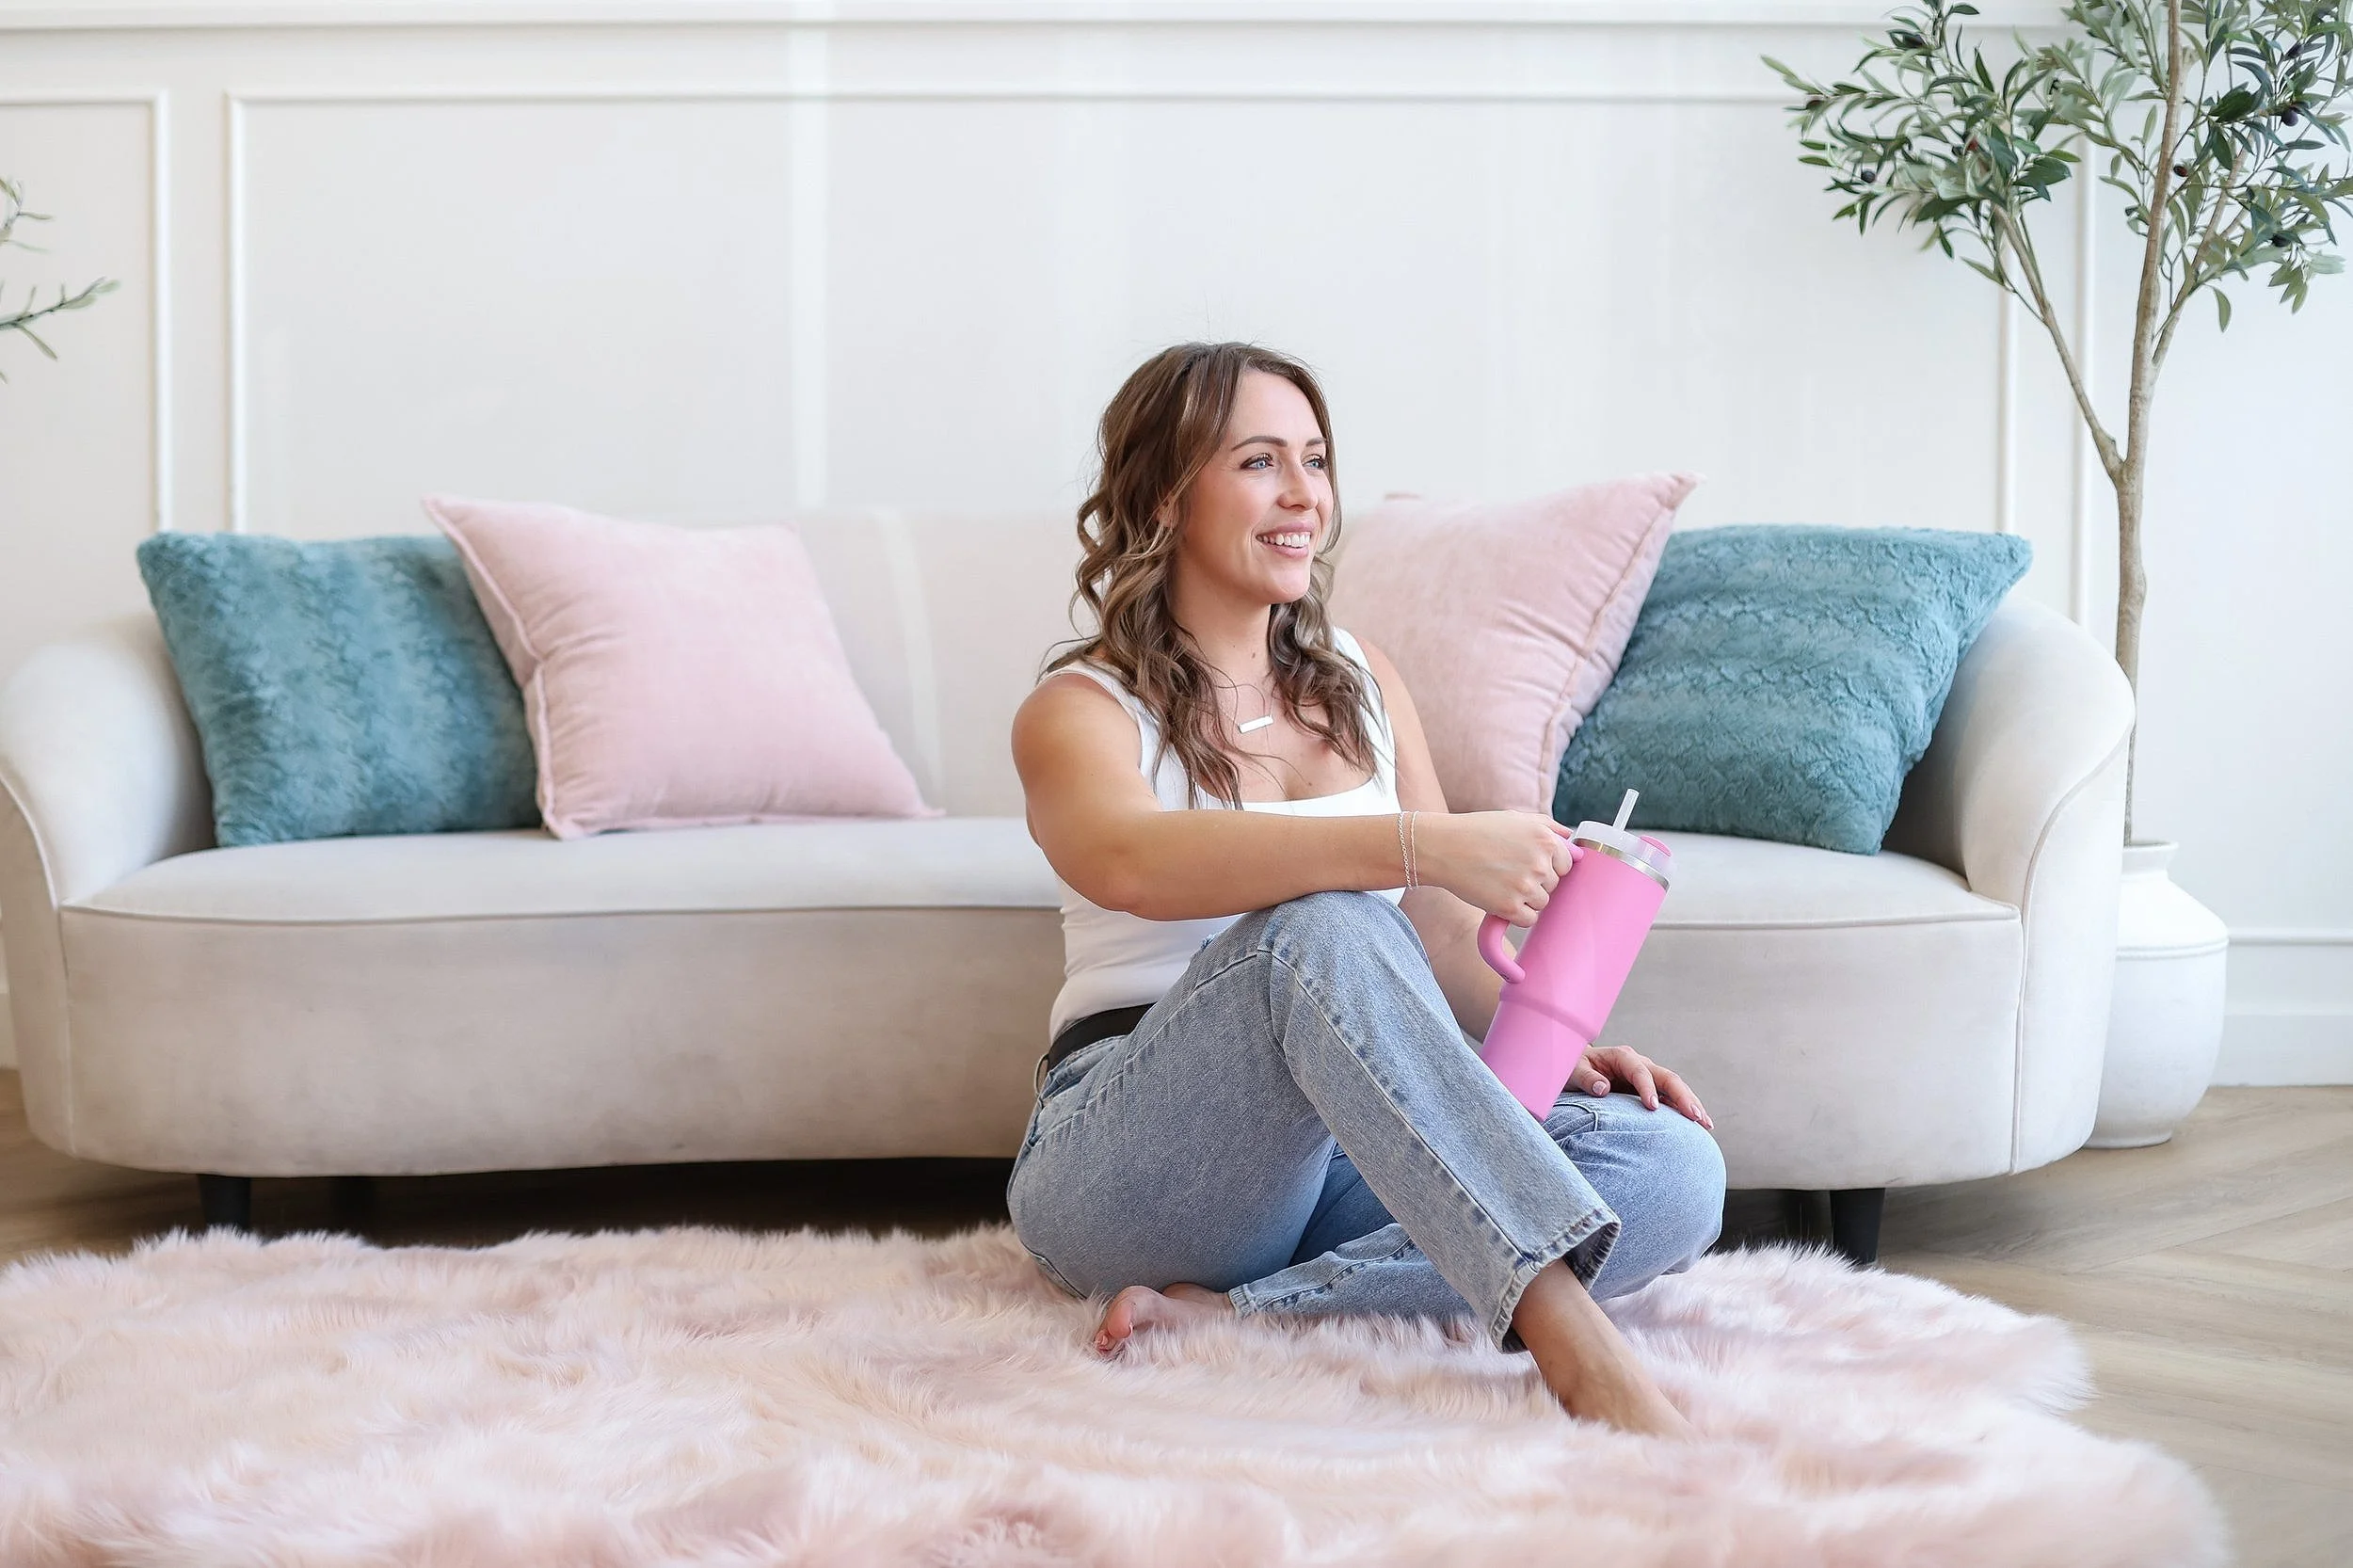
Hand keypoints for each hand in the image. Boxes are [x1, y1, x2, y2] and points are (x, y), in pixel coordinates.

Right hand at [1416, 810, 1576, 924]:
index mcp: (1545, 839)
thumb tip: (1571, 838)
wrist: (1442, 848)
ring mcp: (1526, 886)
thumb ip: (1547, 826)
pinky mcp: (1509, 906)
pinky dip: (1516, 914)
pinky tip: (1500, 899)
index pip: (1566, 865)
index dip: (1547, 867)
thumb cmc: (1477, 831)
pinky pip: (1528, 920)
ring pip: (1542, 903)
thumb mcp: (1516, 818)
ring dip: (1526, 899)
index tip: (1527, 864)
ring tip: (1501, 884)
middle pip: (1553, 885)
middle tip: (1509, 872)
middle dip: (1535, 882)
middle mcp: (1539, 862)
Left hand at [1569, 1046, 1711, 1129]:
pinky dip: (1684, 1108)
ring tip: (1706, 1124)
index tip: (1653, 1107)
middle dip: (1683, 1096)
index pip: (1640, 1071)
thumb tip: (1602, 1089)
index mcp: (1622, 1057)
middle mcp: (1639, 1064)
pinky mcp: (1650, 1088)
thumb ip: (1586, 1079)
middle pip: (1667, 1077)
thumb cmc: (1572, 1068)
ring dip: (1691, 1103)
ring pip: (1675, 1087)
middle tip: (1695, 1117)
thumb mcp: (1572, 1071)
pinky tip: (1699, 1123)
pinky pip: (1671, 1096)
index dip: (1648, 1088)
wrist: (1574, 1066)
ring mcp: (1647, 1075)